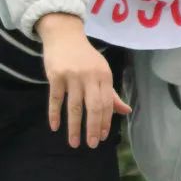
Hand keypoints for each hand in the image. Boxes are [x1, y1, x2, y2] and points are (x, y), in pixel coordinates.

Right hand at [35, 13, 131, 147]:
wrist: (64, 35)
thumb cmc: (85, 57)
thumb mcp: (101, 72)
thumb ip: (111, 94)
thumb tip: (126, 112)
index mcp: (104, 75)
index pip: (106, 103)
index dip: (105, 122)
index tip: (102, 137)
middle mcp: (89, 76)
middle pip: (93, 107)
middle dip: (93, 128)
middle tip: (92, 145)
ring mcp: (71, 75)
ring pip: (74, 106)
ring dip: (74, 127)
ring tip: (74, 143)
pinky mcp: (55, 75)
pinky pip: (55, 99)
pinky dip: (54, 114)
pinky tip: (55, 127)